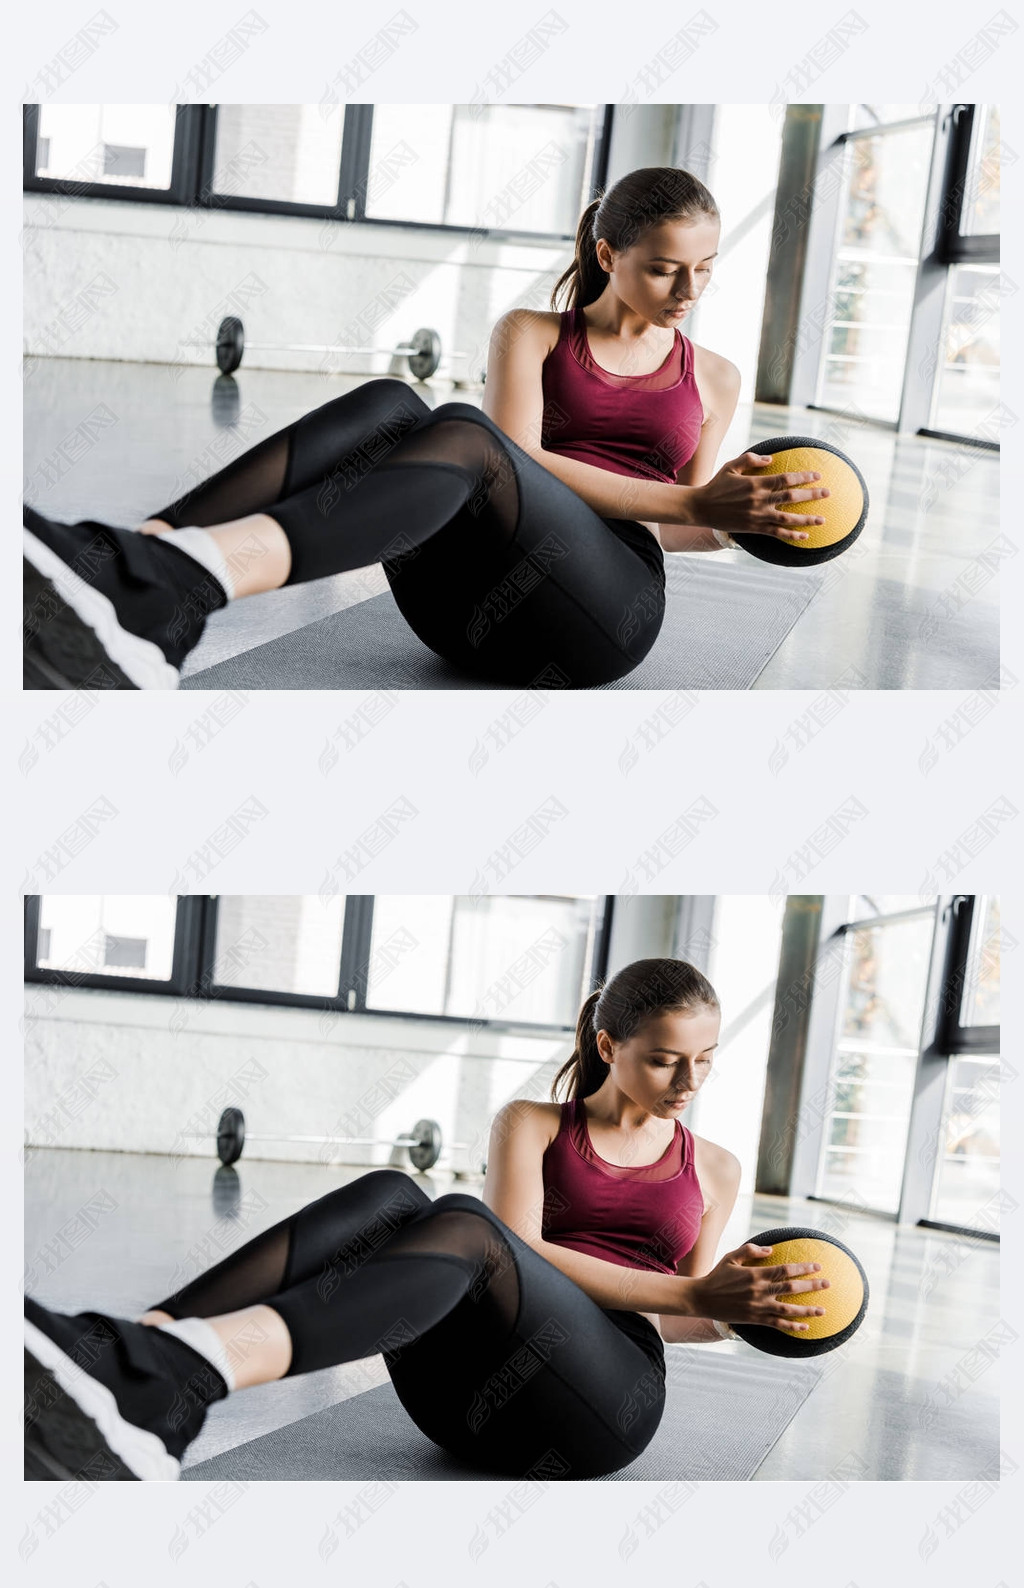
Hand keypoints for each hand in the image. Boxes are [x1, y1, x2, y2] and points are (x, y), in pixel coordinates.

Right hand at [682, 451, 830, 541]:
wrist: (700, 508)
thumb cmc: (716, 485)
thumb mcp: (731, 466)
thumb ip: (751, 459)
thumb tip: (771, 459)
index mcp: (756, 483)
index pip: (786, 478)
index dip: (803, 477)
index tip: (817, 476)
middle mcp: (760, 500)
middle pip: (792, 497)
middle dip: (812, 495)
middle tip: (827, 494)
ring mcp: (757, 516)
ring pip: (788, 518)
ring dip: (807, 519)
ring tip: (822, 520)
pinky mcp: (754, 528)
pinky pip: (776, 533)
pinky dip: (791, 535)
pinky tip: (803, 536)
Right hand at [685, 1241, 830, 1334]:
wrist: (702, 1299)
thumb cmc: (717, 1276)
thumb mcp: (731, 1257)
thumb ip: (751, 1250)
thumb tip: (772, 1250)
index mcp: (755, 1274)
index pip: (785, 1269)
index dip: (803, 1268)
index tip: (817, 1266)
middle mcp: (760, 1291)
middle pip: (791, 1287)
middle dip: (812, 1286)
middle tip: (828, 1284)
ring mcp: (758, 1307)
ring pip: (788, 1309)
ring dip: (807, 1310)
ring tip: (822, 1310)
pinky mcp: (755, 1319)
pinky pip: (777, 1324)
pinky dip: (792, 1326)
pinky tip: (804, 1327)